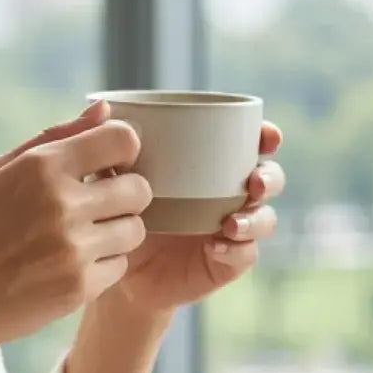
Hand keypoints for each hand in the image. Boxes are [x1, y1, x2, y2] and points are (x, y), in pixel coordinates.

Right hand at [0, 103, 151, 367]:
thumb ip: (52, 139)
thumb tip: (103, 109)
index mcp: (39, 168)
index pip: (123, 139)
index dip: (122, 151)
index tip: (106, 167)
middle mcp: (61, 205)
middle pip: (140, 188)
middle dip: (123, 196)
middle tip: (95, 208)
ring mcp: (73, 249)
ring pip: (135, 230)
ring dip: (115, 233)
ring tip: (79, 240)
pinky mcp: (78, 288)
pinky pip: (119, 267)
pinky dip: (101, 267)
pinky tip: (67, 268)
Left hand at [111, 124, 285, 312]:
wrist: (110, 267)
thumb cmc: (113, 216)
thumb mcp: (106, 181)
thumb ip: (105, 147)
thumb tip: (102, 106)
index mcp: (209, 169)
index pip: (248, 146)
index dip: (266, 137)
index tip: (268, 136)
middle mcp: (226, 197)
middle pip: (268, 180)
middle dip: (270, 177)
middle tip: (254, 182)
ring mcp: (228, 232)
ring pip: (264, 219)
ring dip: (256, 219)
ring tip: (230, 224)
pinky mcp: (223, 264)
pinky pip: (244, 256)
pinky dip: (236, 250)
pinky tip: (215, 247)